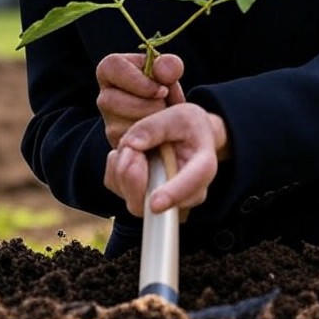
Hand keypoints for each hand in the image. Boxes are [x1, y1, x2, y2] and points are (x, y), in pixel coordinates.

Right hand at [96, 52, 184, 148]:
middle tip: (165, 105)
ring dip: (150, 123)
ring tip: (164, 116)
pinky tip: (161, 130)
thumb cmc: (166, 89)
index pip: (112, 67)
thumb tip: (162, 65)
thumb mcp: (171, 75)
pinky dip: (152, 138)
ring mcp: (109, 123)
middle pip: (111, 101)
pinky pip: (132, 144)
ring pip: (121, 125)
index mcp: (112, 69)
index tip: (162, 90)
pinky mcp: (119, 144)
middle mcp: (104, 96)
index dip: (137, 80)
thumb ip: (169, 66)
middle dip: (146, 105)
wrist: (171, 118)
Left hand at [103, 102, 229, 217]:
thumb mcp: (179, 114)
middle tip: (130, 146)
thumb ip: (156, 126)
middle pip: (150, 202)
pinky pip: (115, 185)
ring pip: (130, 196)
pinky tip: (130, 152)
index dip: (174, 193)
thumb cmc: (189, 127)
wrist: (188, 138)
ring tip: (135, 144)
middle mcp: (185, 194)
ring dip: (123, 165)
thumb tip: (131, 144)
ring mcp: (162, 200)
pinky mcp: (139, 196)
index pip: (193, 183)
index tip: (155, 204)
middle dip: (132, 174)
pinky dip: (115, 165)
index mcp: (202, 167)